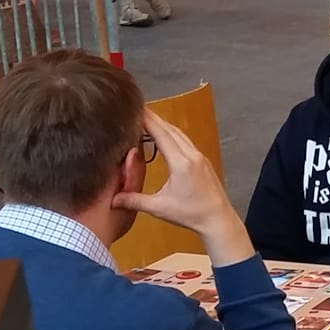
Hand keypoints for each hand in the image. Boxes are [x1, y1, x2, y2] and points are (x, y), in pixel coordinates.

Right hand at [112, 109, 248, 262]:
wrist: (219, 220)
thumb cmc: (191, 215)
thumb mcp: (159, 207)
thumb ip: (134, 200)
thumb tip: (111, 199)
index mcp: (181, 163)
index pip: (161, 134)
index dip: (147, 120)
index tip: (134, 108)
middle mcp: (192, 155)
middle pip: (170, 130)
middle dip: (153, 118)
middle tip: (135, 109)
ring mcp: (200, 157)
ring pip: (179, 134)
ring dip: (163, 126)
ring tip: (146, 120)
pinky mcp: (203, 162)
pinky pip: (186, 142)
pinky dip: (173, 135)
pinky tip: (164, 137)